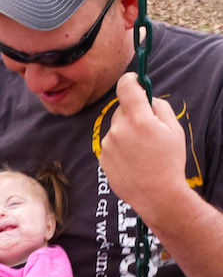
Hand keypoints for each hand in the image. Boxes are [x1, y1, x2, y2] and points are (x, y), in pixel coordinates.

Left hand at [99, 72, 186, 224]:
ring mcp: (108, 145)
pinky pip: (111, 144)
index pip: (125, 86)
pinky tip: (132, 161)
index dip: (131, 80)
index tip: (135, 82)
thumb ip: (159, 107)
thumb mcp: (174, 130)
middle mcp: (119, 129)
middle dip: (133, 114)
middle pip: (122, 109)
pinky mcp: (102, 158)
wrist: (157, 196)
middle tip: (147, 131)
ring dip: (125, 133)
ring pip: (116, 128)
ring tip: (140, 152)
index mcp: (138, 119)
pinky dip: (119, 148)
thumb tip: (147, 97)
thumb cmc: (169, 163)